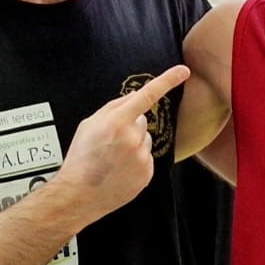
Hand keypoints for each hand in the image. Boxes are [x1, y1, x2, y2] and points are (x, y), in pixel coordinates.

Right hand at [55, 65, 190, 220]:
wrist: (79, 194)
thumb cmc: (81, 157)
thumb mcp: (89, 124)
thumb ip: (113, 107)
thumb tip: (134, 96)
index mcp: (117, 121)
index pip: (147, 95)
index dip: (167, 80)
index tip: (184, 70)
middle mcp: (133, 137)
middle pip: (141, 120)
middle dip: (130, 125)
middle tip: (110, 141)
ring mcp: (142, 156)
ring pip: (145, 139)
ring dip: (134, 143)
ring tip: (113, 158)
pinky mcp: (147, 173)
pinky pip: (146, 157)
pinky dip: (136, 160)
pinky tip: (120, 169)